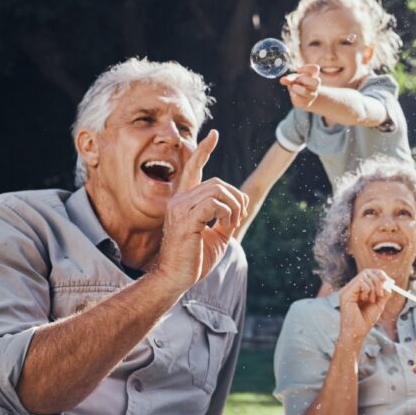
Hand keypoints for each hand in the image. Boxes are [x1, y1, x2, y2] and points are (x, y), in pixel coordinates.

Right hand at [155, 130, 248, 292]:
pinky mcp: (185, 219)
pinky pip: (214, 204)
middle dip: (236, 197)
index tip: (214, 135)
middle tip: (239, 217)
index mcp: (185, 202)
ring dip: (234, 206)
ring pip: (217, 190)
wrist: (176, 280)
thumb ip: (226, 218)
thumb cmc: (193, 260)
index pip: (193, 168)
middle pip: (217, 182)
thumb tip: (240, 206)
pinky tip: (226, 225)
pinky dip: (227, 213)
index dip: (203, 151)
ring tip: (233, 223)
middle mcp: (179, 200)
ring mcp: (179, 208)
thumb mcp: (216, 236)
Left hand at [280, 64, 320, 108]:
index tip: (297, 70)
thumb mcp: (294, 79)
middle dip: (305, 80)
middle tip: (298, 79)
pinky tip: (293, 94)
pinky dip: (294, 96)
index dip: (306, 68)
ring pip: (305, 91)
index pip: (315, 69)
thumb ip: (289, 79)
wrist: (302, 97)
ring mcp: (312, 95)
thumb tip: (282, 80)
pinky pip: (300, 100)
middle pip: (317, 81)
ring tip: (293, 87)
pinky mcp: (307, 103)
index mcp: (313, 76)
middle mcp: (315, 85)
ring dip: (295, 88)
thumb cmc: (298, 84)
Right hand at [337, 269, 392, 348]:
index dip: (380, 275)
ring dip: (373, 287)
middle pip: (367, 271)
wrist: (358, 332)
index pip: (369, 274)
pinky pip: (360, 282)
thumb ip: (383, 294)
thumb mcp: (378, 305)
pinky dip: (367, 289)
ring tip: (372, 300)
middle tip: (383, 291)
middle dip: (379, 279)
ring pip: (364, 275)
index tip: (390, 282)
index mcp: (358, 289)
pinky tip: (365, 300)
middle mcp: (352, 287)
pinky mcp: (345, 293)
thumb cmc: (365, 321)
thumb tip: (390, 285)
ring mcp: (347, 290)